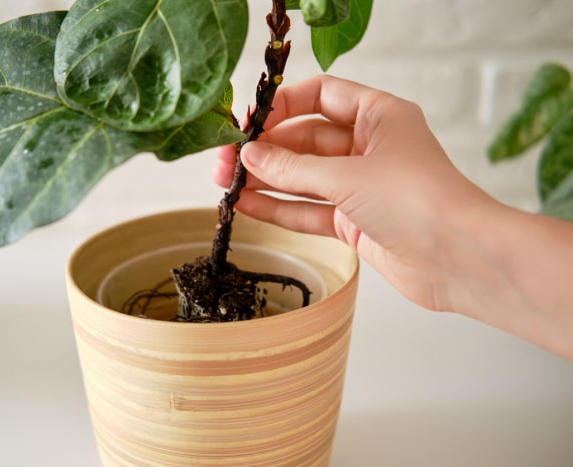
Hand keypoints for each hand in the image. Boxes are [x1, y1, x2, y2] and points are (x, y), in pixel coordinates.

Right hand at [213, 75, 495, 311]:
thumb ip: (294, 168)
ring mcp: (361, 186)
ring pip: (304, 178)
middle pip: (306, 140)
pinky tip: (248, 207)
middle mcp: (369, 147)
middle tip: (227, 162)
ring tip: (226, 186)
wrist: (458, 260)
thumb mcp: (348, 176)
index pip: (322, 96)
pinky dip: (281, 208)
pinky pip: (310, 210)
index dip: (283, 106)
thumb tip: (250, 157)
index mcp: (378, 116)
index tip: (249, 123)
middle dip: (266, 151)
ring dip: (267, 181)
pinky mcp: (356, 221)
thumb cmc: (419, 201)